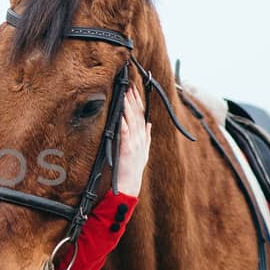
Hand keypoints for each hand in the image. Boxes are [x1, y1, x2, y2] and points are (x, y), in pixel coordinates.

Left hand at [113, 83, 151, 197]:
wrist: (130, 184)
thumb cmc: (133, 169)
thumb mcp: (144, 151)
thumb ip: (147, 136)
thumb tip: (149, 124)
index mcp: (143, 137)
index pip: (142, 114)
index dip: (138, 101)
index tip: (134, 89)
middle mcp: (140, 137)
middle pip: (138, 114)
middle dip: (133, 99)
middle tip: (129, 85)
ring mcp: (135, 142)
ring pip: (132, 120)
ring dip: (128, 106)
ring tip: (125, 93)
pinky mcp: (127, 148)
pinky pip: (125, 132)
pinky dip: (123, 121)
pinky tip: (120, 112)